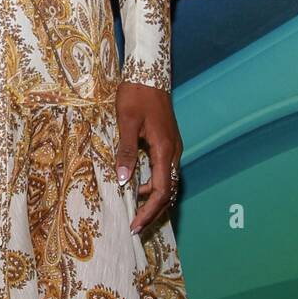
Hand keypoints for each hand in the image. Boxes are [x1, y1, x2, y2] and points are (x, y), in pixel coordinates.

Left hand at [114, 81, 182, 234]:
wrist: (149, 72)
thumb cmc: (136, 94)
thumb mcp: (126, 122)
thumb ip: (126, 151)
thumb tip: (124, 181)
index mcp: (165, 149)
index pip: (161, 190)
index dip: (149, 210)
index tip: (135, 225)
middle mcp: (173, 151)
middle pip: (168, 190)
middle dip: (152, 210)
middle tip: (135, 226)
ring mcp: (172, 147)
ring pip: (167, 181)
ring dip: (153, 198)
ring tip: (133, 208)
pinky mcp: (168, 142)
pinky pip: (164, 170)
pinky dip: (153, 183)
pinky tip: (137, 184)